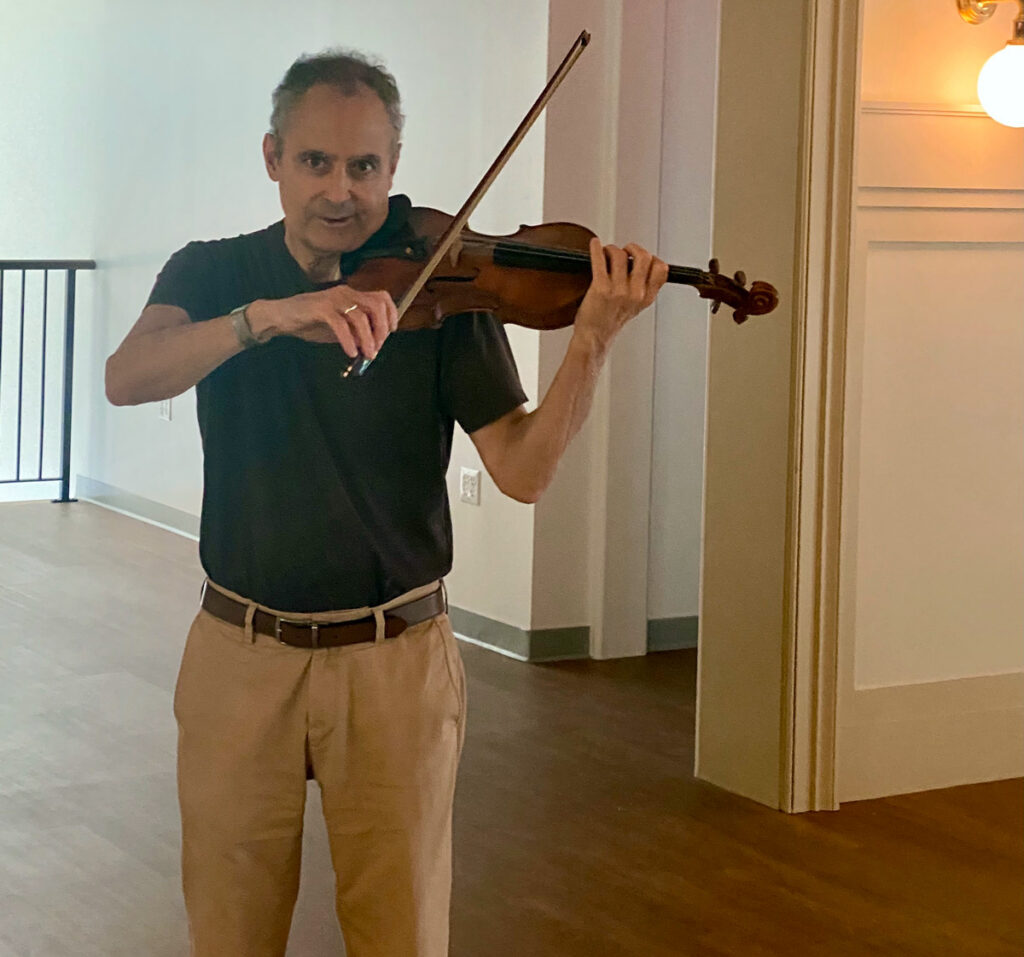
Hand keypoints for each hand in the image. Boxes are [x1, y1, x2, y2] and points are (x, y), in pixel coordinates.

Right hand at [246, 286, 397, 357]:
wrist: (281, 317)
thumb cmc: (310, 322)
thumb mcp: (340, 328)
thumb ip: (357, 333)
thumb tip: (375, 345)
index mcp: (352, 294)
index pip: (381, 297)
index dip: (391, 314)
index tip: (391, 332)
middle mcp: (345, 293)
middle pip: (375, 306)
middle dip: (381, 329)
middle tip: (378, 348)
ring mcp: (333, 299)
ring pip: (360, 317)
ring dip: (367, 339)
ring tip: (367, 354)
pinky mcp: (320, 308)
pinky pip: (340, 325)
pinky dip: (349, 340)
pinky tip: (351, 352)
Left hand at [572, 238, 668, 353]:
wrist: (593, 337)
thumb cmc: (611, 321)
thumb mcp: (636, 307)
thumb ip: (644, 288)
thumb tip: (642, 263)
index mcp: (647, 297)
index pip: (661, 269)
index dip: (652, 258)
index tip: (642, 258)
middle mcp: (635, 294)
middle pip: (644, 257)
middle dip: (633, 248)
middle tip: (625, 251)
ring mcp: (618, 291)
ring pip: (620, 255)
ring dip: (612, 250)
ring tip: (606, 254)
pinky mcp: (600, 288)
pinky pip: (599, 259)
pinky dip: (596, 248)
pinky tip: (594, 245)